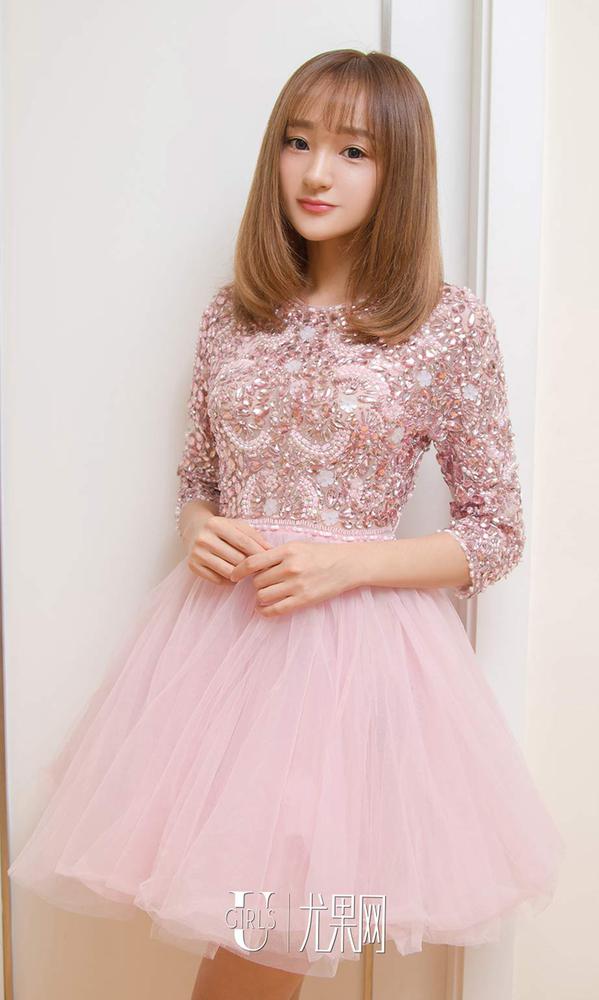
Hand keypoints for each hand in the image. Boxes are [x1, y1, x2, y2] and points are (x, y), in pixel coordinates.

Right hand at [185, 515, 272, 584]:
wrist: (193, 530)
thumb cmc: (221, 528)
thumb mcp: (236, 526)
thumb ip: (254, 536)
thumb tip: (271, 550)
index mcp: (216, 525)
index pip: (243, 542)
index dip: (258, 552)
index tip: (269, 559)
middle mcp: (204, 539)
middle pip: (237, 558)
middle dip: (250, 565)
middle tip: (259, 568)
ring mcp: (196, 554)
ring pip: (228, 571)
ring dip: (240, 574)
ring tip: (246, 571)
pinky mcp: (192, 566)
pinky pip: (217, 580)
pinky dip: (228, 580)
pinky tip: (232, 574)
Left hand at [230, 540, 359, 615]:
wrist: (346, 565)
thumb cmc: (320, 554)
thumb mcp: (297, 546)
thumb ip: (275, 554)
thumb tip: (251, 564)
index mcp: (287, 551)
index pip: (252, 562)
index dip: (238, 570)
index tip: (233, 575)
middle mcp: (290, 568)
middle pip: (257, 581)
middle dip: (256, 583)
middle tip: (262, 582)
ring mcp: (297, 585)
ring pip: (263, 595)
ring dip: (261, 596)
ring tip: (266, 593)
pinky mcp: (304, 600)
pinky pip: (276, 609)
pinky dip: (265, 611)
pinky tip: (262, 609)